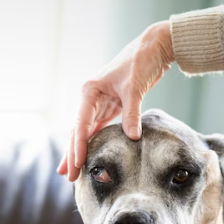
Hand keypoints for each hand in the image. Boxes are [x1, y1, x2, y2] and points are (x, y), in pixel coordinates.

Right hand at [58, 20, 173, 181]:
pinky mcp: (111, 105)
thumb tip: (132, 138)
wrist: (155, 46)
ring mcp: (99, 102)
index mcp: (90, 91)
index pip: (81, 124)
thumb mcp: (135, 88)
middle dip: (73, 154)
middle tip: (68, 177)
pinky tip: (88, 156)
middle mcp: (91, 97)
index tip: (76, 165)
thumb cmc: (142, 60)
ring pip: (85, 132)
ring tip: (71, 172)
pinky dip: (93, 143)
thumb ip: (132, 114)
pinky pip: (98, 128)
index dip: (78, 147)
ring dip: (79, 151)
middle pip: (78, 131)